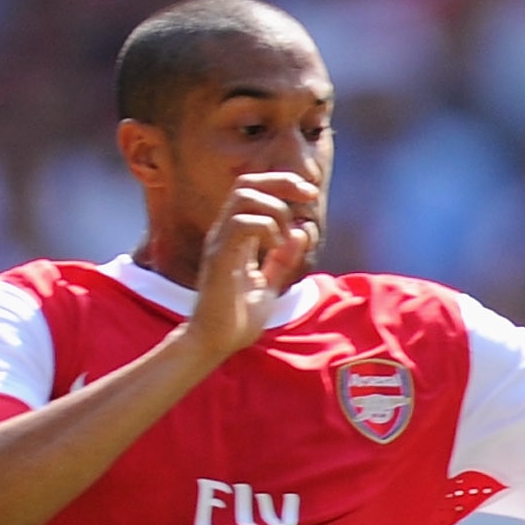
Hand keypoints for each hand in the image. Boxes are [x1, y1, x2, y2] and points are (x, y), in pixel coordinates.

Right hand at [187, 173, 321, 365]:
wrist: (216, 342)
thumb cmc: (237, 317)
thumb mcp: (269, 284)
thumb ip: (283, 260)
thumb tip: (301, 233)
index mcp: (235, 236)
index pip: (253, 190)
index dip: (282, 183)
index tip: (309, 192)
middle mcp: (224, 233)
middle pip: (247, 183)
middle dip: (282, 182)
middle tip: (308, 195)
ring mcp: (219, 242)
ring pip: (244, 196)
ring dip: (275, 209)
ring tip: (285, 237)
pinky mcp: (219, 257)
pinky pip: (241, 224)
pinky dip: (266, 228)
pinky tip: (277, 248)